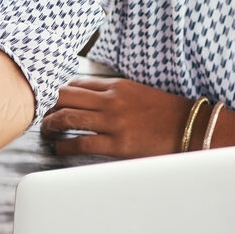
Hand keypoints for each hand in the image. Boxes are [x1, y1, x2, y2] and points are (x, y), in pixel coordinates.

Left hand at [39, 76, 189, 156]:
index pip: (76, 83)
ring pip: (67, 117)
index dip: (59, 93)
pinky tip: (59, 149)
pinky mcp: (117, 144)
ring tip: (47, 132)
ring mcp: (113, 122)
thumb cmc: (165, 113)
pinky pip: (79, 144)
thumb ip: (114, 93)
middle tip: (43, 116)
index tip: (52, 102)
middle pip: (64, 96)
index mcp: (117, 86)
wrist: (190, 128)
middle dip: (48, 106)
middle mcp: (111, 101)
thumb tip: (90, 99)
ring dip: (50, 125)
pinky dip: (63, 146)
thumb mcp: (138, 93)